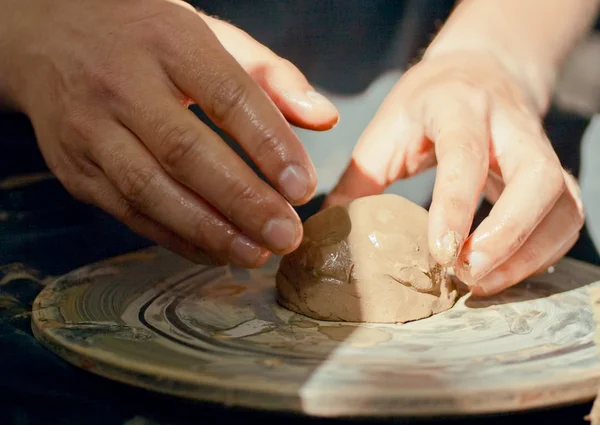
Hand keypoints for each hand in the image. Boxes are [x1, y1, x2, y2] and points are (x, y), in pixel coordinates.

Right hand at [0, 0, 337, 266]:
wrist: (47, 37)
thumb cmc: (145, 38)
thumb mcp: (207, 35)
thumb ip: (270, 75)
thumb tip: (325, 119)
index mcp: (168, 41)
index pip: (227, 95)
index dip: (269, 144)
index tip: (303, 187)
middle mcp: (122, 84)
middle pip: (187, 152)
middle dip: (242, 201)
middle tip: (286, 235)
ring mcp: (91, 130)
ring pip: (152, 191)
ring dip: (209, 231)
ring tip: (256, 253)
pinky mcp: (76, 170)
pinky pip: (130, 212)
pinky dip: (176, 238)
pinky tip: (216, 251)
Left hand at [325, 52, 583, 294]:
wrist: (477, 73)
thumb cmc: (424, 106)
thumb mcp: (385, 131)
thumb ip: (359, 180)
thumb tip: (325, 233)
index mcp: (458, 107)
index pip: (466, 153)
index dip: (456, 204)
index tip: (441, 252)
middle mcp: (510, 126)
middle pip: (537, 180)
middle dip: (508, 235)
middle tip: (467, 274)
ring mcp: (539, 150)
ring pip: (561, 204)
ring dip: (528, 254)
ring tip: (481, 284)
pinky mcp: (553, 175)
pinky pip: (565, 219)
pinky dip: (541, 254)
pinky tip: (503, 274)